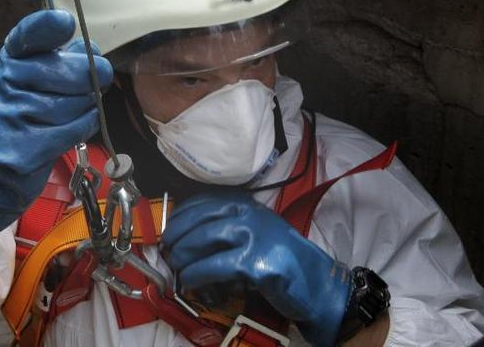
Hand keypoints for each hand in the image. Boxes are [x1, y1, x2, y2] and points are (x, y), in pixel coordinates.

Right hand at [0, 9, 112, 254]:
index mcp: (7, 61)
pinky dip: (84, 126)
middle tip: (94, 82)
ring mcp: (10, 117)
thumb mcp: (31, 81)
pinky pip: (75, 129)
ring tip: (74, 111)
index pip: (26, 36)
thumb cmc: (21, 116)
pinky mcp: (21, 149)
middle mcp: (3, 84)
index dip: (47, 27)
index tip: (66, 23)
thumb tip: (92, 52)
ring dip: (87, 106)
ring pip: (77, 102)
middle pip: (70, 72)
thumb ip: (60, 61)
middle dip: (91, 77)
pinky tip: (75, 126)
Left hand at [162, 192, 350, 345]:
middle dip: (176, 235)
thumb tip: (189, 232)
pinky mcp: (254, 262)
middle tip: (168, 250)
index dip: (180, 214)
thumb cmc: (283, 259)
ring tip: (177, 266)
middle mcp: (249, 214)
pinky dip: (196, 274)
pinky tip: (190, 281)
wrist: (316, 283)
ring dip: (183, 255)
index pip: (204, 200)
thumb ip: (230, 225)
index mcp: (248, 204)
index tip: (169, 228)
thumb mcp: (257, 230)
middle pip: (198, 218)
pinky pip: (213, 266)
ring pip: (202, 239)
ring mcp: (252, 236)